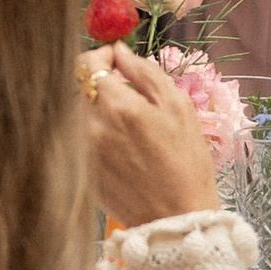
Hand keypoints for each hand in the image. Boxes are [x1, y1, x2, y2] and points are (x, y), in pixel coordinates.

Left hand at [85, 45, 221, 225]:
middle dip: (104, 86)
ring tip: (134, 131)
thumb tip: (120, 51)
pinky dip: (101, 138)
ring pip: (83, 115)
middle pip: (83, 89)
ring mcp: (84, 152)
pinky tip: (128, 154)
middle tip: (134, 98)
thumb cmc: (187, 161)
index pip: (86, 64)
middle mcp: (93, 127)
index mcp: (118, 106)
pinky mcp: (84, 173)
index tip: (116, 61)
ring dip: (102, 113)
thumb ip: (145, 72)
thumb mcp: (179, 107)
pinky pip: (84, 142)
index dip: (100, 56)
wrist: (178, 219)